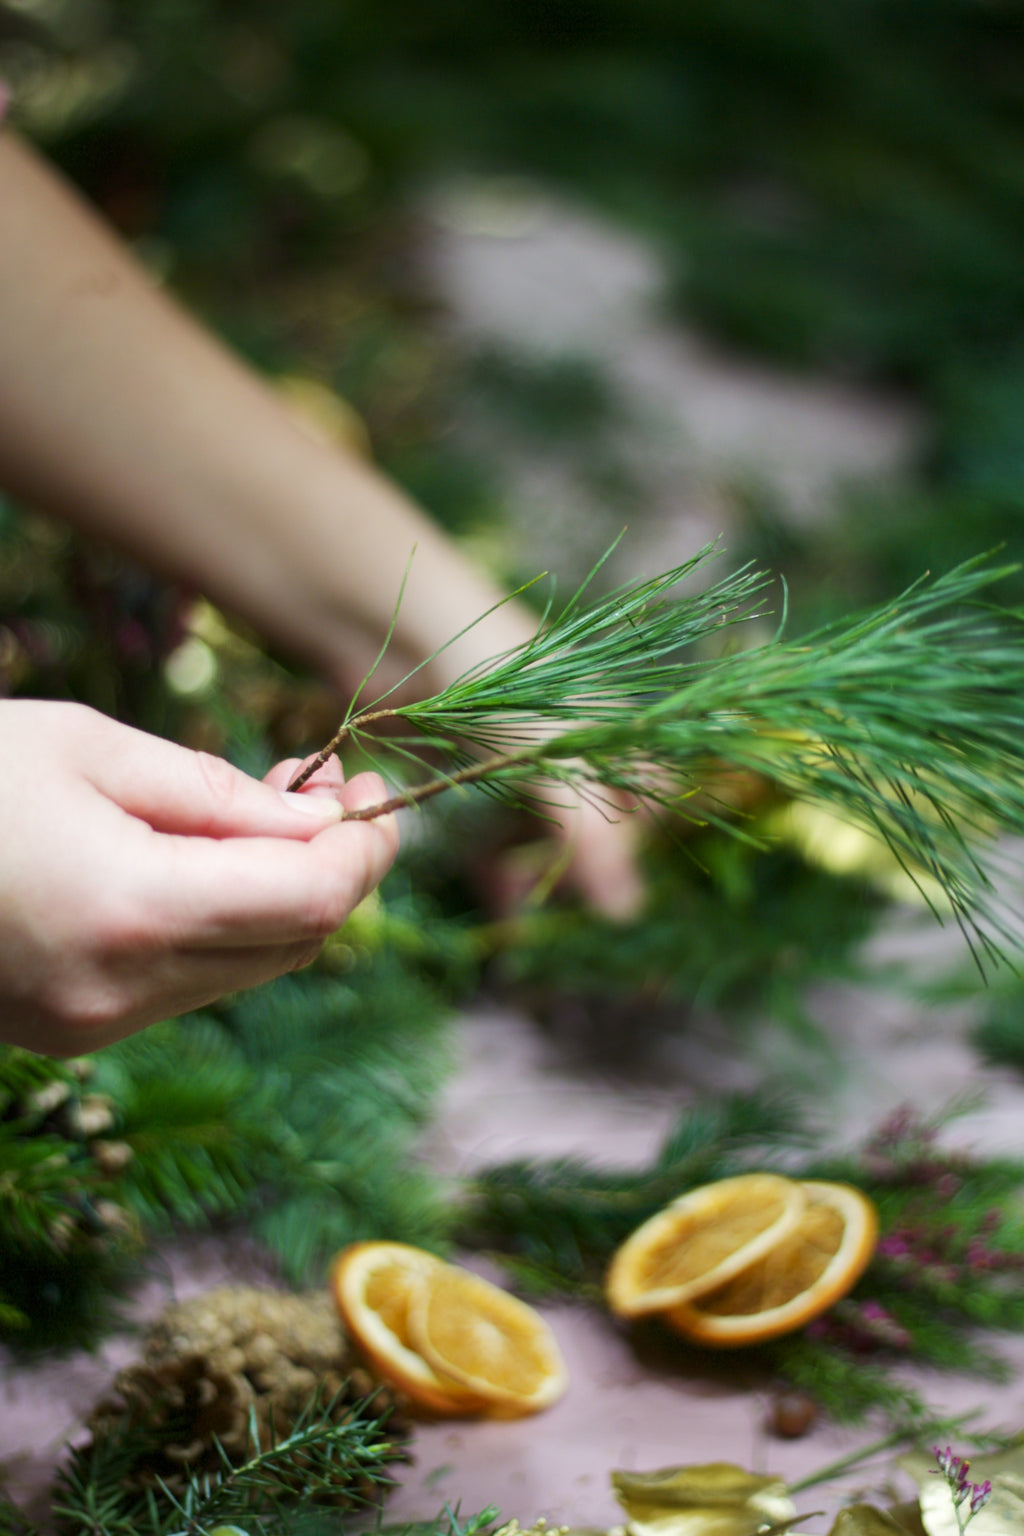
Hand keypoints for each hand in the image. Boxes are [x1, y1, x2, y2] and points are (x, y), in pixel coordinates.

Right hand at [0, 701, 397, 1054]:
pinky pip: (187, 984)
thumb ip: (217, 793)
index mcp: (130, 911)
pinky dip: (222, 927)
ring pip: (247, 971)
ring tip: (269, 813)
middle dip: (335, 869)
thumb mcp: (89, 747)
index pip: (309, 900)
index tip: (375, 788)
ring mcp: (91, 1026)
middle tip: (331, 791)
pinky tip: (208, 865)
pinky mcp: (70, 1034)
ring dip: (282, 898)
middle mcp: (119, 992)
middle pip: (293, 944)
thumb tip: (317, 819)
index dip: (365, 848)